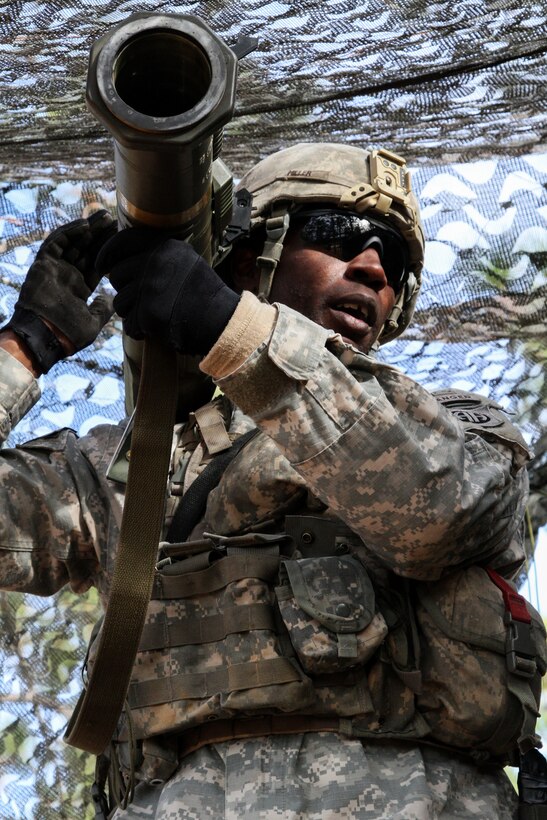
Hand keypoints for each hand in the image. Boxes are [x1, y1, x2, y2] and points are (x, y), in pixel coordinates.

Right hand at [5, 210, 116, 371]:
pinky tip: (85, 226)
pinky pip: (56, 243)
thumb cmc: (69, 335)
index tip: (120, 237)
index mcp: (79, 289)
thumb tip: (111, 298)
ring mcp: (54, 269)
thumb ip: (104, 309)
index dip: (108, 251)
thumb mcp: (93, 322)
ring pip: (73, 243)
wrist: (46, 336)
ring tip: (104, 217)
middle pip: (86, 250)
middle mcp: (67, 276)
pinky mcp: (42, 264)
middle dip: (99, 235)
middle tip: (114, 219)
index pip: (96, 264)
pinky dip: (69, 233)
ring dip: (87, 229)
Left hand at [96, 229, 239, 355]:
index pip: (124, 240)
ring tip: (153, 315)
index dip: (107, 253)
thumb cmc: (204, 295)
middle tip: (144, 301)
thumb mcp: (186, 261)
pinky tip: (156, 328)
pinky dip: (140, 330)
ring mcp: (151, 287)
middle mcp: (155, 262)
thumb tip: (123, 257)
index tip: (101, 266)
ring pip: (120, 301)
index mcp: (165, 247)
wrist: (221, 322)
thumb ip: (159, 256)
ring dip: (132, 312)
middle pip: (118, 275)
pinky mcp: (149, 312)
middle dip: (126, 290)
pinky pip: (130, 324)